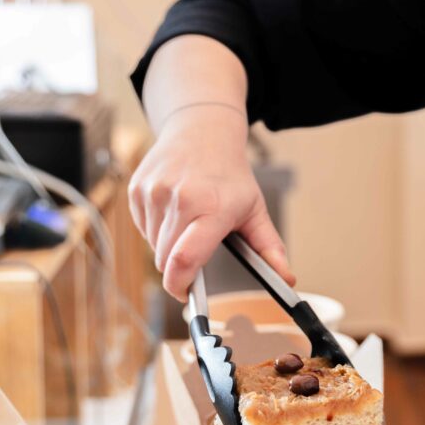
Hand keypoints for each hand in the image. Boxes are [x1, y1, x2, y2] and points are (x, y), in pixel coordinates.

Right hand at [128, 103, 295, 300]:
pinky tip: (173, 209)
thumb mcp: (255, 209)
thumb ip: (269, 248)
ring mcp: (154, 192)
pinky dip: (156, 230)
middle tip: (198, 249)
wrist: (202, 131)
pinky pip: (142, 229)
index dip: (181, 286)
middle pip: (166, 261)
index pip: (184, 260)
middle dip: (179, 267)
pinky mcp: (137, 190)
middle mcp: (179, 199)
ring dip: (168, 247)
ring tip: (189, 222)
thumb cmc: (230, 175)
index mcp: (211, 208)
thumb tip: (286, 280)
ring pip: (153, 246)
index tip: (188, 294)